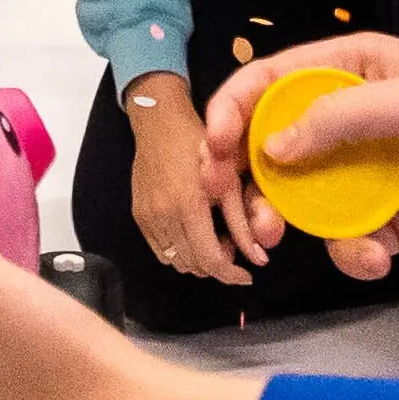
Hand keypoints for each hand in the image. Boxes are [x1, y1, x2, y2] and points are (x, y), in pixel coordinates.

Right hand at [127, 72, 265, 285]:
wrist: (159, 124)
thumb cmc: (199, 145)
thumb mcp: (229, 181)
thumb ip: (242, 223)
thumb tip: (259, 258)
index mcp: (189, 206)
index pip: (210, 260)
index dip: (231, 275)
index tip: (246, 275)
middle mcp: (164, 216)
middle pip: (193, 266)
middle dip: (217, 265)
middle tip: (230, 244)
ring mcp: (148, 217)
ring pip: (176, 262)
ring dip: (197, 260)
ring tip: (211, 236)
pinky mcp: (139, 215)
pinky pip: (160, 250)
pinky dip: (179, 251)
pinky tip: (191, 231)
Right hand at [204, 32, 398, 280]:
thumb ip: (338, 119)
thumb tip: (268, 148)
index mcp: (352, 71)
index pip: (270, 82)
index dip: (232, 111)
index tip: (211, 148)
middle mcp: (351, 121)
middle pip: (271, 145)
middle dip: (242, 176)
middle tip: (229, 205)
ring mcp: (370, 175)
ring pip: (300, 199)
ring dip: (285, 221)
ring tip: (282, 241)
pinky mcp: (394, 224)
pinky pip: (348, 241)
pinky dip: (351, 254)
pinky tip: (374, 258)